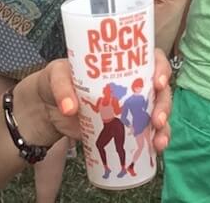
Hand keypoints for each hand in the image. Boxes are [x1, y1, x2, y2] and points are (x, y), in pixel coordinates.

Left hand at [22, 51, 172, 150]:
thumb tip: (70, 108)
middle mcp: (131, 83)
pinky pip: (146, 133)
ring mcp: (130, 107)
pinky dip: (155, 141)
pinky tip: (156, 149)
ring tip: (158, 141)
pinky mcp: (124, 128)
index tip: (157, 81)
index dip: (160, 67)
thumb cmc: (55, 81)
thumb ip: (63, 87)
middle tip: (157, 118)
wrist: (45, 110)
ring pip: (157, 112)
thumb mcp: (56, 75)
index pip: (150, 58)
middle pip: (160, 89)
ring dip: (164, 127)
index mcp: (120, 63)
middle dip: (164, 104)